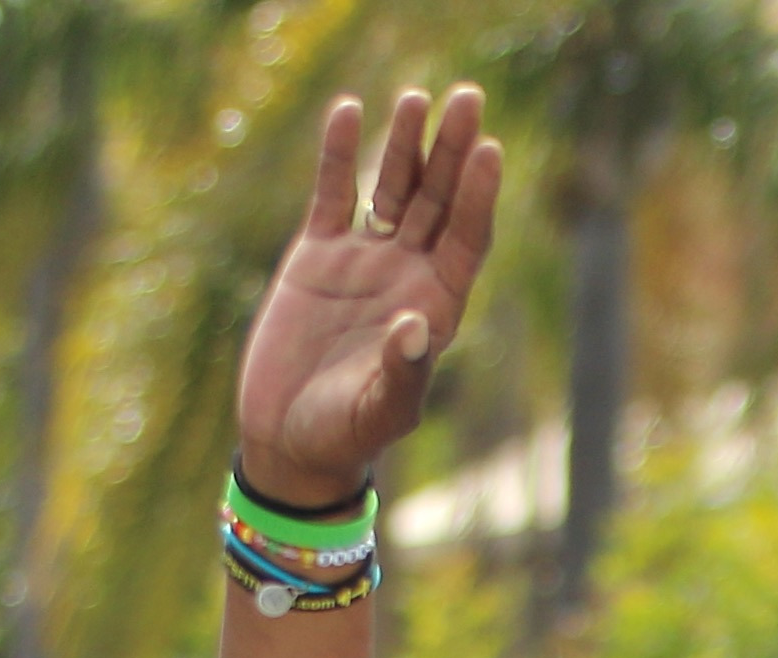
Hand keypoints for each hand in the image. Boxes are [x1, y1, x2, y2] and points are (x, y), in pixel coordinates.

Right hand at [235, 88, 505, 510]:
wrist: (288, 439)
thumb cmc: (344, 436)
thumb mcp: (379, 411)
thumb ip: (401, 374)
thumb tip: (413, 328)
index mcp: (434, 306)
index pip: (466, 239)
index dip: (479, 196)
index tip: (490, 152)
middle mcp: (406, 275)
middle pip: (438, 200)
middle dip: (452, 151)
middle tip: (468, 97)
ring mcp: (364, 260)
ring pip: (392, 187)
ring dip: (406, 144)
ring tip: (416, 97)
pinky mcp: (317, 255)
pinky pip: (333, 193)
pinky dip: (340, 154)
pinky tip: (349, 111)